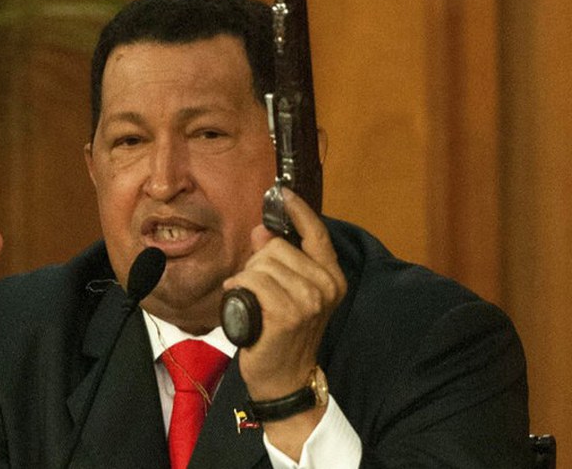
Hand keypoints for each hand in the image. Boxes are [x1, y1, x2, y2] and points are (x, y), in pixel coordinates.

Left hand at [223, 189, 345, 458]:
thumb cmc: (284, 334)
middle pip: (278, 246)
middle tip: (255, 287)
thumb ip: (280, 260)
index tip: (281, 192)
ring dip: (247, 278)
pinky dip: (240, 289)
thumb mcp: (290, 292)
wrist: (285, 379)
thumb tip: (262, 230)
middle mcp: (326, 286)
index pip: (317, 233)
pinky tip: (242, 304)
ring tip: (251, 300)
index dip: (298, 210)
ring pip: (262, 264)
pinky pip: (252, 282)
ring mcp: (309, 300)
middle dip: (258, 261)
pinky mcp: (287, 314)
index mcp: (332, 277)